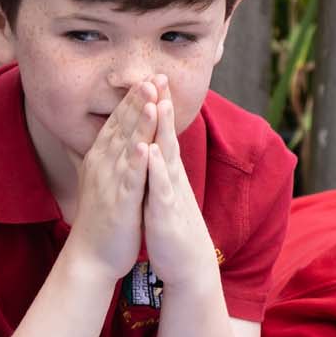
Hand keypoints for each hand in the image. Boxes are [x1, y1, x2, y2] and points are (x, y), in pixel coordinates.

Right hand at [65, 78, 157, 277]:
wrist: (90, 256)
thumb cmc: (97, 219)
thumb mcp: (92, 179)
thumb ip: (87, 155)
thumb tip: (76, 137)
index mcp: (100, 158)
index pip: (116, 122)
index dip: (131, 99)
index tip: (146, 76)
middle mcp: (102, 165)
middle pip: (122, 127)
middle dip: (138, 101)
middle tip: (152, 75)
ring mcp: (110, 183)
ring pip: (127, 147)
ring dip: (138, 123)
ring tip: (150, 98)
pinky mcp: (120, 204)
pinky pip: (130, 180)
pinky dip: (137, 163)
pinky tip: (145, 146)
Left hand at [142, 75, 218, 290]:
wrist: (185, 262)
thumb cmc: (169, 225)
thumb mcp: (160, 190)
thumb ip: (156, 168)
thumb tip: (150, 145)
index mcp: (165, 171)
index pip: (160, 132)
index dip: (156, 105)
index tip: (151, 76)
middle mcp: (170, 177)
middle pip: (167, 135)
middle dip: (162, 106)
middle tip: (159, 74)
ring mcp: (170, 194)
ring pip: (167, 157)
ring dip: (162, 130)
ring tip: (158, 102)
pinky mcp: (165, 214)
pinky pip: (160, 189)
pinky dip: (155, 170)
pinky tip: (150, 152)